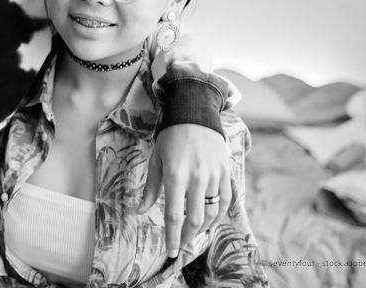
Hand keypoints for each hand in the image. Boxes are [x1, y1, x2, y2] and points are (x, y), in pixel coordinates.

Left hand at [137, 123, 230, 257]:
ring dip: (202, 228)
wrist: (195, 113)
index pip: (174, 215)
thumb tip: (140, 211)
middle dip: (187, 236)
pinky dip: (218, 214)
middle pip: (195, 219)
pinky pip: (225, 201)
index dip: (172, 237)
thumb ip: (151, 188)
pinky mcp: (225, 171)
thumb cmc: (170, 136)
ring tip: (192, 232)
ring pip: (212, 213)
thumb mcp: (156, 159)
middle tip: (180, 244)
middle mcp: (197, 177)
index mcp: (176, 175)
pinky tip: (209, 219)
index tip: (170, 251)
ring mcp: (214, 175)